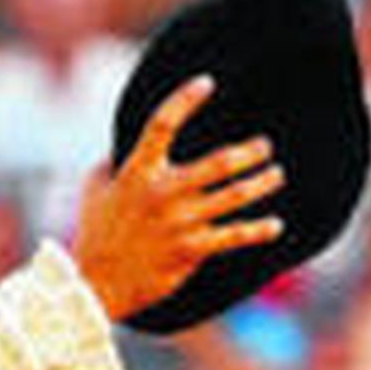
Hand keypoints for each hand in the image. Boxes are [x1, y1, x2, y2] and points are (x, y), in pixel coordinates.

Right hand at [74, 75, 284, 320]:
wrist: (95, 286)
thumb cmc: (95, 234)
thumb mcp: (94, 190)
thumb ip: (114, 162)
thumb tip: (125, 143)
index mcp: (137, 171)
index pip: (163, 123)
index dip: (186, 99)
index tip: (207, 83)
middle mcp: (162, 193)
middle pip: (219, 163)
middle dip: (249, 152)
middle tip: (265, 146)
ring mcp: (179, 223)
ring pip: (234, 197)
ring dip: (262, 184)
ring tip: (276, 175)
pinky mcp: (189, 251)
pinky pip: (233, 237)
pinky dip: (258, 230)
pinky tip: (275, 225)